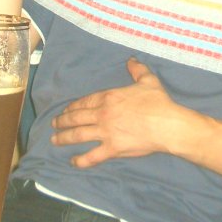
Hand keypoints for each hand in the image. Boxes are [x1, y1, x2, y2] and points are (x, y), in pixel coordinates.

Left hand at [50, 58, 184, 167]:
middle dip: (63, 121)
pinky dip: (80, 160)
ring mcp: (105, 132)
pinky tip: (73, 161)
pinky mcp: (112, 148)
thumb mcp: (148, 80)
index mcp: (108, 97)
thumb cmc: (158, 102)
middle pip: (76, 118)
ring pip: (78, 135)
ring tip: (55, 140)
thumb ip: (137, 69)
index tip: (65, 110)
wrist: (166, 124)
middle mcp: (102, 114)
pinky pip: (92, 156)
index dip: (73, 106)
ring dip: (64, 137)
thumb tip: (132, 60)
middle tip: (54, 124)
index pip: (85, 102)